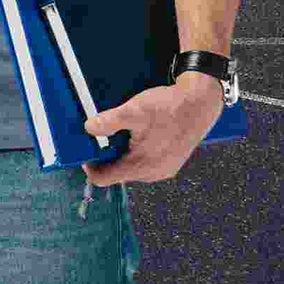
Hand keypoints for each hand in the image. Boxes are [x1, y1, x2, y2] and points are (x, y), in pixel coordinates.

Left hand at [81, 76, 223, 186]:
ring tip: (119, 131)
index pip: (104, 178)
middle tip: (100, 134)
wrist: (199, 104)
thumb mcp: (134, 110)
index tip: (84, 148)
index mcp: (142, 165)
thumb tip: (89, 129)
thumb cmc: (168, 108)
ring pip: (131, 167)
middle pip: (117, 172)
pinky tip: (136, 133)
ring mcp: (163, 169)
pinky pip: (144, 162)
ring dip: (120, 152)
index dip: (89, 165)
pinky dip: (135, 151)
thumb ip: (109, 122)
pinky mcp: (170, 162)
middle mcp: (152, 173)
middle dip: (105, 156)